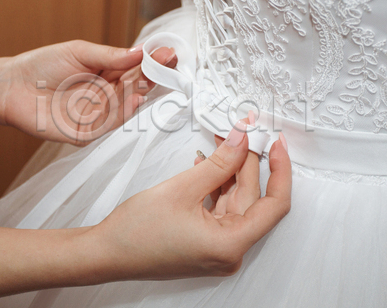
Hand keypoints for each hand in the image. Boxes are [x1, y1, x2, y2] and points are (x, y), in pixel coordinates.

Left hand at [0, 40, 176, 144]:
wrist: (10, 85)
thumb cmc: (42, 65)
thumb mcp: (79, 52)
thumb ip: (110, 55)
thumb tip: (140, 52)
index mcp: (107, 75)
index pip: (136, 70)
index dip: (152, 63)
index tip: (168, 53)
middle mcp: (106, 97)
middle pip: (135, 88)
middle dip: (152, 77)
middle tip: (167, 64)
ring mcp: (97, 116)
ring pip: (125, 108)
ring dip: (140, 95)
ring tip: (150, 81)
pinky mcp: (85, 133)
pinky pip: (108, 126)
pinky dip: (122, 114)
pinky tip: (133, 99)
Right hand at [86, 123, 291, 281]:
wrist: (106, 252)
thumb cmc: (136, 233)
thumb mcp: (182, 189)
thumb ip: (219, 163)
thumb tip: (242, 141)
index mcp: (230, 244)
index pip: (274, 205)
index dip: (280, 170)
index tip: (277, 145)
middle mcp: (229, 251)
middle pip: (251, 199)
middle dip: (245, 163)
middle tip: (240, 132)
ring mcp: (217, 248)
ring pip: (235, 202)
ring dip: (228, 172)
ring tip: (220, 144)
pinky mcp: (205, 242)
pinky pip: (220, 209)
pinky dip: (216, 186)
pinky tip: (206, 166)